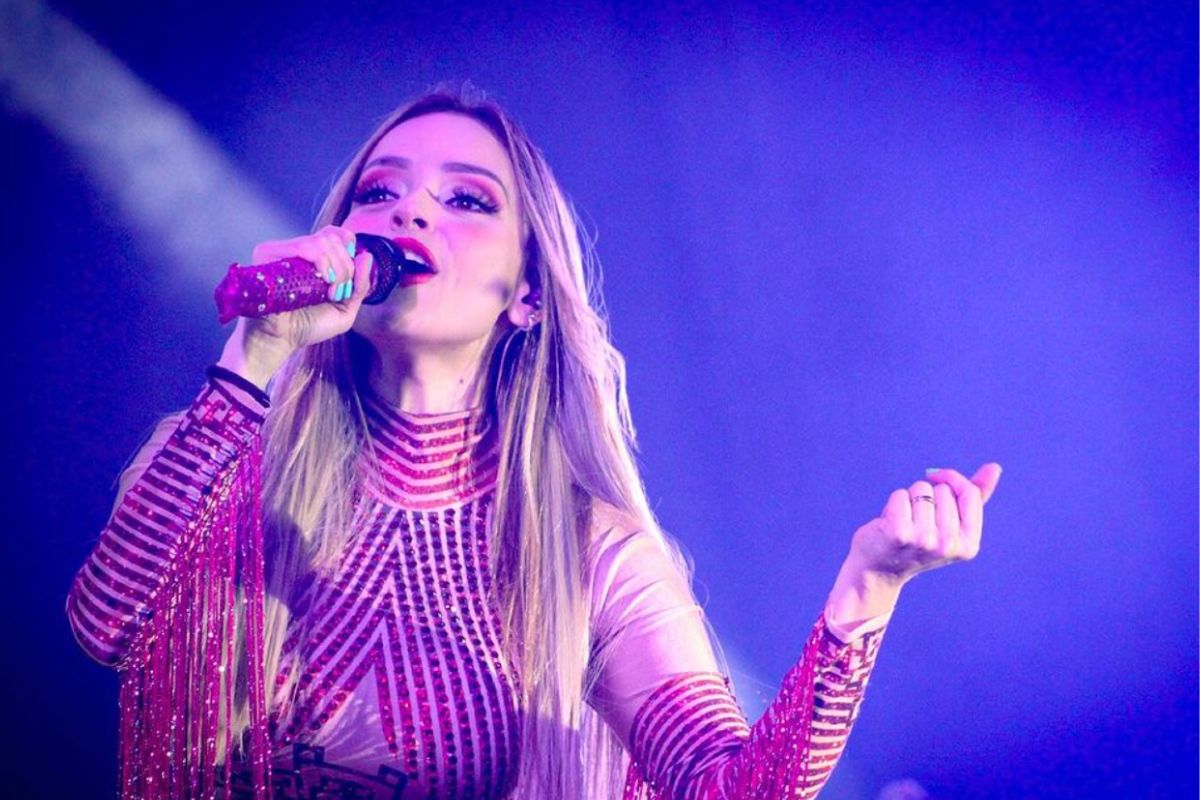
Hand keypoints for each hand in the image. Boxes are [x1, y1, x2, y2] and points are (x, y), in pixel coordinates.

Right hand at [218, 225, 374, 386]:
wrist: (281, 340)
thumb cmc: (309, 327)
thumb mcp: (345, 310)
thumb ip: (360, 285)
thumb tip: (367, 255)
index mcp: (315, 259)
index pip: (337, 234)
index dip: (349, 250)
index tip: (350, 276)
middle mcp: (298, 251)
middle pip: (334, 238)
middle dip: (346, 268)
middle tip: (338, 293)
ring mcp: (283, 250)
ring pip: (323, 241)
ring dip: (336, 269)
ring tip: (329, 293)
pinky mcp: (269, 253)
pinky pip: (305, 246)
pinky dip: (322, 264)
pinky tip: (322, 284)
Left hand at [847, 463, 1002, 587]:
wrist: (878, 572)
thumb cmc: (916, 542)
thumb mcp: (950, 524)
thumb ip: (974, 497)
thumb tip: (995, 467)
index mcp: (969, 545)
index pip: (970, 494)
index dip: (952, 480)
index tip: (937, 480)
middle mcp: (949, 545)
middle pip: (943, 490)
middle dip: (928, 496)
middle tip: (917, 522)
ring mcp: (925, 540)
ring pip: (921, 489)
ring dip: (910, 499)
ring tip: (904, 523)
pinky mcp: (899, 532)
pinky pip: (901, 495)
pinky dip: (893, 503)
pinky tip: (889, 524)